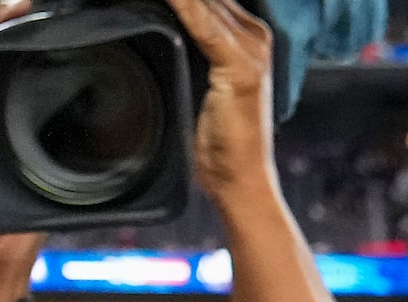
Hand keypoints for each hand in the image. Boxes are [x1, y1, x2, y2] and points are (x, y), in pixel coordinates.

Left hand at [162, 0, 276, 203]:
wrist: (240, 178)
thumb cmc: (218, 144)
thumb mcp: (197, 91)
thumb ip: (186, 61)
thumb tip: (154, 43)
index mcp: (245, 36)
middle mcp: (253, 33)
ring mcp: (251, 47)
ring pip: (206, 2)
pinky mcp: (242, 66)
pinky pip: (205, 26)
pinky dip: (183, 7)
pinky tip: (165, 0)